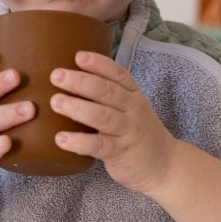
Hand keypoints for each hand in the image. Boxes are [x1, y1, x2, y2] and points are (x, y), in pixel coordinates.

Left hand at [49, 51, 177, 194]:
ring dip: (77, 108)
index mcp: (133, 95)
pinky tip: (61, 139)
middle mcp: (133, 110)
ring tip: (56, 102)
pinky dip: (80, 141)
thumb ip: (108, 96)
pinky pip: (99, 145)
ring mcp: (128, 132)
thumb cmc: (138, 132)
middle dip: (81, 81)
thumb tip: (70, 80)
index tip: (78, 56)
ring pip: (103, 116)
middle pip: (107, 92)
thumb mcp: (131, 108)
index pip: (118, 74)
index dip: (99, 64)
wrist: (165, 165)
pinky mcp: (121, 153)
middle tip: (57, 75)